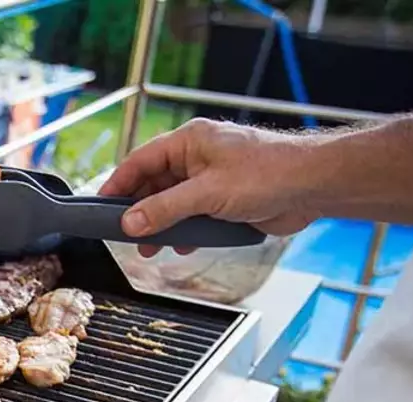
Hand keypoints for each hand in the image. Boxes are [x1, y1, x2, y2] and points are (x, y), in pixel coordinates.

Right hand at [99, 118, 325, 255]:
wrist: (313, 186)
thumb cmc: (268, 173)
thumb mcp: (207, 194)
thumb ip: (165, 209)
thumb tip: (130, 223)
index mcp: (189, 142)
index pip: (140, 161)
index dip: (117, 185)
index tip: (100, 207)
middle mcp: (197, 157)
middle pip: (153, 185)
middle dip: (139, 212)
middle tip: (125, 236)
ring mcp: (211, 179)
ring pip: (172, 203)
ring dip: (161, 225)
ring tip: (151, 248)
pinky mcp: (224, 200)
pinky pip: (193, 215)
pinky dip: (184, 230)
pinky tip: (182, 245)